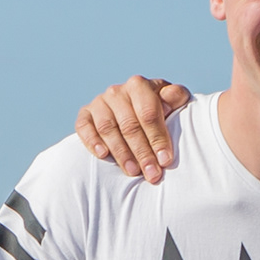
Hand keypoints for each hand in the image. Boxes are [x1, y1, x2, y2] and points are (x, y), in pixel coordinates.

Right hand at [73, 78, 190, 181]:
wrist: (133, 109)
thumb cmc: (157, 109)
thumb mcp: (172, 101)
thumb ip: (176, 96)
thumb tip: (170, 99)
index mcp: (139, 86)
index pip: (148, 113)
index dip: (157, 138)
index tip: (165, 160)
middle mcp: (116, 92)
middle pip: (129, 125)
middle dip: (142, 152)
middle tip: (151, 174)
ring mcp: (99, 103)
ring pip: (108, 128)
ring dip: (120, 152)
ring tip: (133, 171)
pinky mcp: (84, 115)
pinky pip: (84, 127)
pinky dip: (92, 141)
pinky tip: (102, 155)